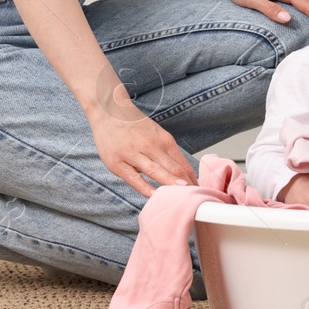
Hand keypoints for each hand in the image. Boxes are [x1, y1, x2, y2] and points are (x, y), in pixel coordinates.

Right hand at [86, 82, 194, 198]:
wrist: (108, 111)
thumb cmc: (135, 126)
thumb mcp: (156, 134)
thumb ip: (168, 152)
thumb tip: (185, 174)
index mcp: (163, 139)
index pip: (182, 164)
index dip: (193, 180)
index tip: (200, 192)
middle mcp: (150, 145)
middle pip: (173, 168)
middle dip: (186, 185)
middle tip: (196, 198)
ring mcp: (133, 153)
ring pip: (156, 172)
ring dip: (171, 184)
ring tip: (182, 197)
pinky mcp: (117, 162)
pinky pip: (134, 178)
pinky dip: (145, 187)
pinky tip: (154, 195)